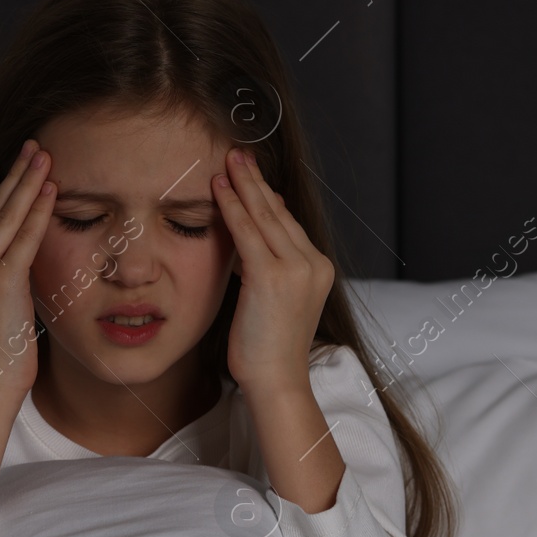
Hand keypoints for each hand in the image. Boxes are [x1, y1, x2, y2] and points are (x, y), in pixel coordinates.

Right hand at [0, 139, 55, 407]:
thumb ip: (1, 267)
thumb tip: (20, 239)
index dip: (4, 189)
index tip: (21, 164)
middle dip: (15, 176)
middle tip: (34, 146)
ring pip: (5, 219)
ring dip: (27, 184)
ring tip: (44, 157)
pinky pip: (22, 240)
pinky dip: (38, 213)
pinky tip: (50, 191)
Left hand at [211, 148, 334, 395]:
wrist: (276, 382)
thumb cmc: (267, 351)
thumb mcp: (272, 303)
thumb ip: (266, 271)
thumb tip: (248, 244)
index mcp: (318, 270)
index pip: (288, 225)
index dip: (267, 198)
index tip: (251, 177)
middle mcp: (313, 264)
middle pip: (279, 213)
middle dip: (256, 181)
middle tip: (239, 154)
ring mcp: (296, 268)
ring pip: (265, 216)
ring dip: (244, 184)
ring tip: (228, 161)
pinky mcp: (273, 276)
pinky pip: (247, 232)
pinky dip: (232, 207)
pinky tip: (218, 189)